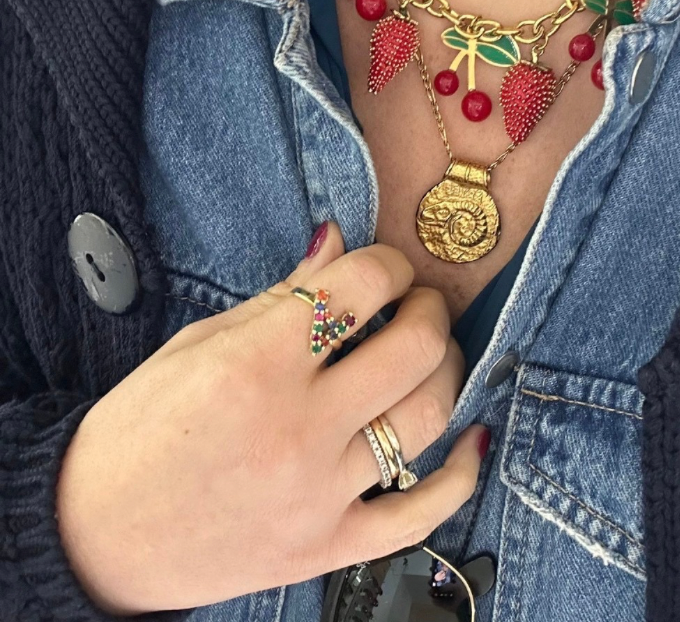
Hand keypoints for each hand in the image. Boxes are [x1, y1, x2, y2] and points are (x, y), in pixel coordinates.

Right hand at [56, 222, 485, 614]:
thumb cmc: (138, 431)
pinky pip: (422, 514)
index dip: (388, 264)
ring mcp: (318, 495)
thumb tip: (336, 240)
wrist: (98, 534)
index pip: (359, 288)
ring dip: (448, 371)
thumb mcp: (198, 345)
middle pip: (413, 348)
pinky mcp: (329, 547)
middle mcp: (295, 429)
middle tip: (420, 303)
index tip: (388, 268)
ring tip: (433, 354)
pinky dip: (462, 475)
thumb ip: (280, 295)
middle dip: (430, 309)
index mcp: (254, 365)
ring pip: (429, 419)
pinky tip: (473, 439)